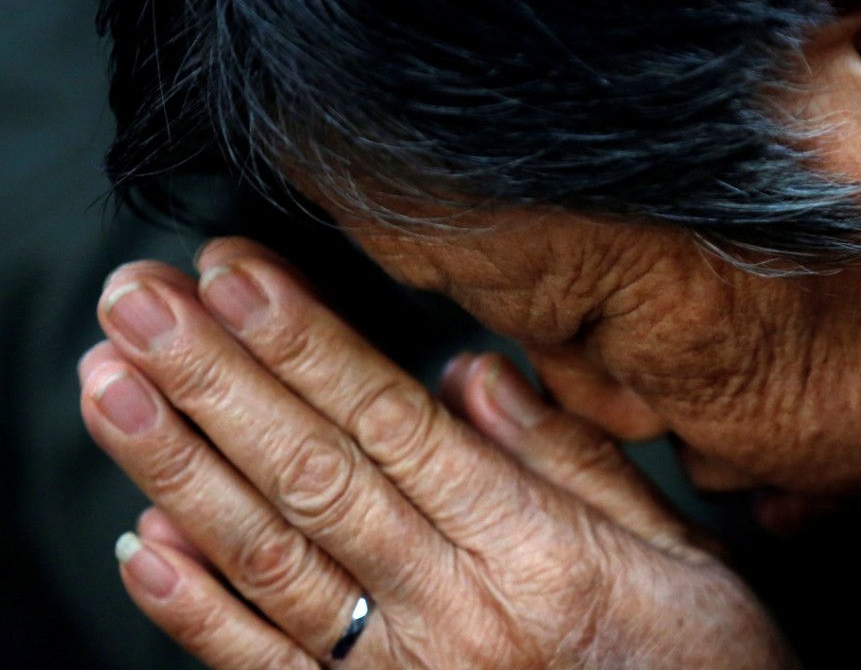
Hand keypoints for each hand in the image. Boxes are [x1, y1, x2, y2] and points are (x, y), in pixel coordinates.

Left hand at [79, 238, 794, 668]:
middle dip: (217, 379)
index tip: (237, 278)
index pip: (395, 425)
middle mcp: (455, 611)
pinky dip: (195, 613)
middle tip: (140, 303)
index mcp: (535, 550)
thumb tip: (472, 375)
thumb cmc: (701, 668)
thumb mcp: (678, 554)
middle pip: (314, 476)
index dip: (308, 346)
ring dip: (180, 471)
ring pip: (271, 561)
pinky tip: (139, 546)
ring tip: (110, 389)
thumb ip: (572, 460)